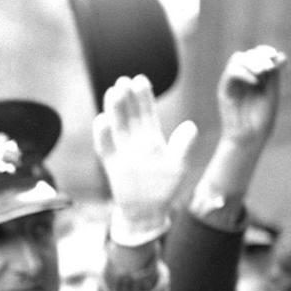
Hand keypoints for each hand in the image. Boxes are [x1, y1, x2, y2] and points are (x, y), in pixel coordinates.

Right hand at [93, 74, 197, 245]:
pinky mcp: (112, 165)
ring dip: (115, 109)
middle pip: (130, 116)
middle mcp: (135, 143)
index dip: (144, 97)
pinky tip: (101, 120)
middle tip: (123, 79)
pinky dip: (103, 135)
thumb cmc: (164, 188)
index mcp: (152, 140)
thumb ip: (183, 146)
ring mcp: (122, 153)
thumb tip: (190, 126)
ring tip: (113, 91)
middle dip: (127, 98)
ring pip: (118, 127)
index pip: (147, 113)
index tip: (140, 79)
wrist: (146, 211)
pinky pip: (106, 148)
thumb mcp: (179, 167)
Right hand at [218, 44, 285, 148]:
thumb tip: (280, 55)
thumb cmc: (262, 117)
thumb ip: (274, 74)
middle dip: (259, 56)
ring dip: (251, 62)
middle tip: (268, 67)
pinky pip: (231, 73)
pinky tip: (255, 82)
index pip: (256, 54)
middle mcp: (243, 78)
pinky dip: (244, 73)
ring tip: (263, 72)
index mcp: (256, 77)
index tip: (275, 55)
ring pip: (236, 60)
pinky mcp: (224, 91)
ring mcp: (233, 84)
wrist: (250, 135)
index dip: (264, 51)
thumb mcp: (272, 92)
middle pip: (246, 55)